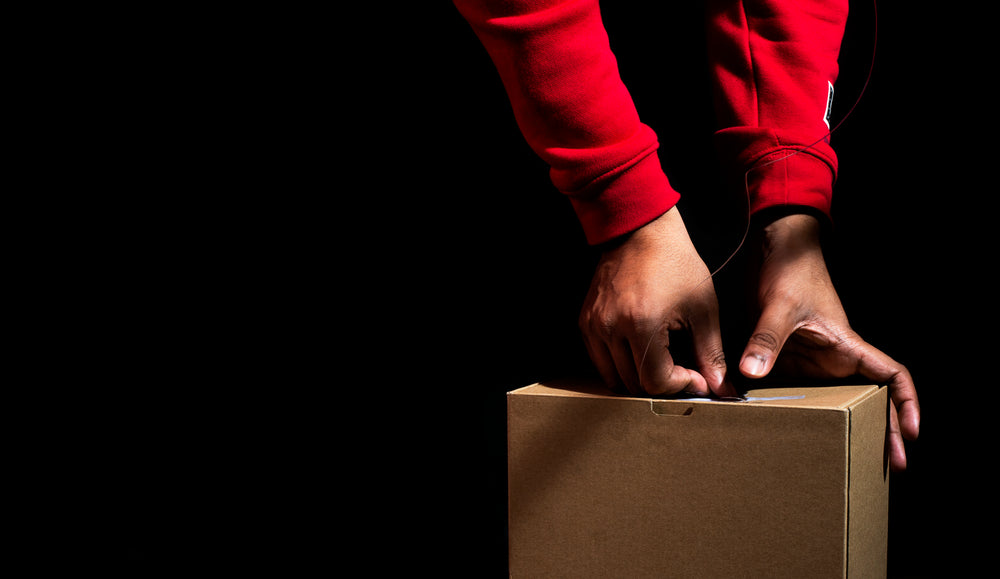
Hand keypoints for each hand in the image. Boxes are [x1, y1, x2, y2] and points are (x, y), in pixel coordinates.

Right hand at [579, 207, 733, 396]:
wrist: (641, 232)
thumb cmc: (676, 265)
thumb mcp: (703, 309)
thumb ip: (711, 353)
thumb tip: (721, 387)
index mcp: (642, 324)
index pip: (655, 381)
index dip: (680, 385)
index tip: (696, 376)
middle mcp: (611, 327)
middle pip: (635, 383)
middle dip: (663, 382)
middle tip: (683, 368)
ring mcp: (594, 325)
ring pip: (614, 376)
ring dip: (640, 376)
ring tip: (662, 359)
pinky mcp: (585, 322)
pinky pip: (600, 360)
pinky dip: (620, 364)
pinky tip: (640, 349)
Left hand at [739, 213, 919, 470]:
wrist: (773, 250)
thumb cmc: (790, 272)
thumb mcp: (779, 306)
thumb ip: (767, 339)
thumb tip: (752, 373)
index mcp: (847, 346)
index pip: (892, 375)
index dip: (906, 404)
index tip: (911, 434)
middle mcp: (834, 358)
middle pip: (868, 399)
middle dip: (880, 431)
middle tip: (887, 469)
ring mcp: (811, 361)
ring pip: (834, 400)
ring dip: (840, 428)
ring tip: (843, 464)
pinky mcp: (788, 360)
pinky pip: (798, 392)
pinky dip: (799, 414)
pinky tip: (790, 437)